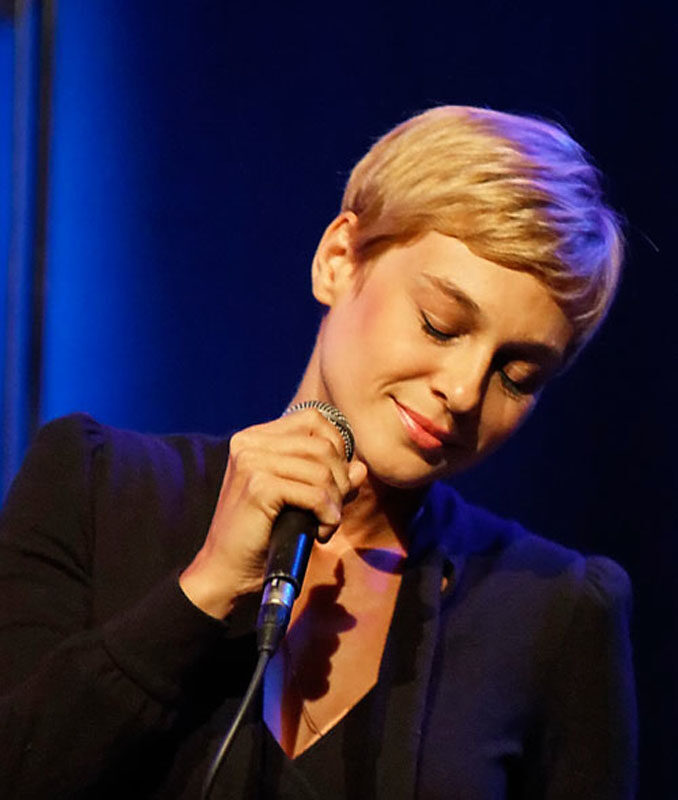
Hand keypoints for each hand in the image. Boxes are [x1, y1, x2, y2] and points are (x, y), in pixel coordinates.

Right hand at [179, 409, 366, 618]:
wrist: (226, 573)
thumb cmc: (263, 537)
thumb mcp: (299, 501)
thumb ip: (328, 480)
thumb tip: (360, 467)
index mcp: (255, 438)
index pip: (314, 419)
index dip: (336, 447)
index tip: (334, 483)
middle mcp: (249, 443)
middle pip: (323, 444)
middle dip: (340, 480)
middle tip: (332, 511)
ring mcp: (251, 462)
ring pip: (323, 469)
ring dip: (336, 502)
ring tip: (325, 524)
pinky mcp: (258, 486)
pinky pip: (316, 493)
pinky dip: (328, 515)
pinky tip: (319, 533)